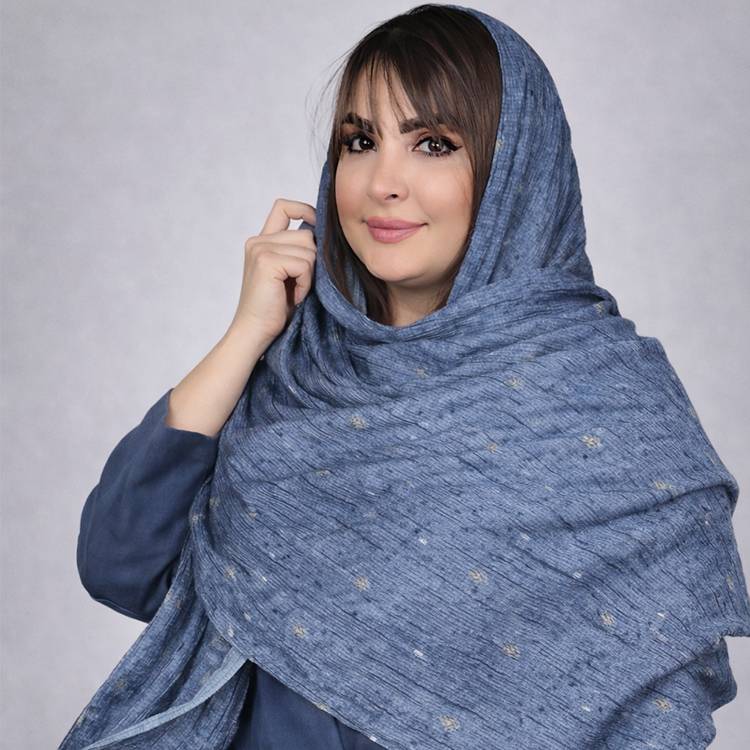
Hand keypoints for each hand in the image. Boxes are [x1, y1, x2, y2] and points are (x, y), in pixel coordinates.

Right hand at [230, 198, 316, 343]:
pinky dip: (305, 283)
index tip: (317, 228)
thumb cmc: (275, 309)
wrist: (255, 333)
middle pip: (306, 233)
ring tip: (295, 292)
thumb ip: (298, 251)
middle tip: (301, 284)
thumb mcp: (289, 274)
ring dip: (310, 275)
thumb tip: (326, 234)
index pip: (283, 206)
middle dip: (313, 260)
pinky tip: (294, 297)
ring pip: (309, 249)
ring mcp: (260, 249)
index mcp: (262, 241)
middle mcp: (258, 241)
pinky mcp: (266, 262)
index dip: (305, 209)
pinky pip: (304, 264)